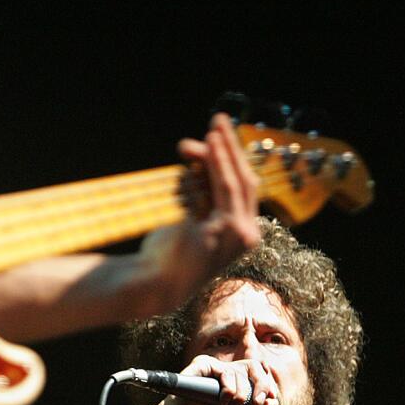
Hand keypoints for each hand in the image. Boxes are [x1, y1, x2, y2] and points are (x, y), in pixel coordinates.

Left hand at [135, 113, 260, 311]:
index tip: (222, 133)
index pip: (245, 188)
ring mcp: (236, 235)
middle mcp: (247, 236)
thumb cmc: (171, 252)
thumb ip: (199, 186)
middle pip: (244, 180)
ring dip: (222, 153)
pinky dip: (211, 168)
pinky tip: (202, 150)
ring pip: (233, 183)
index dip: (235, 158)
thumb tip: (192, 148)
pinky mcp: (220, 232)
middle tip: (219, 120)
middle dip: (232, 148)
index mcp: (246, 234)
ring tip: (211, 131)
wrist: (156, 283)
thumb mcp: (190, 215)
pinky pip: (217, 191)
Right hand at [161, 355, 278, 404]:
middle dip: (262, 387)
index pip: (260, 374)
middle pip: (256, 367)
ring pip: (242, 373)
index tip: (263, 404)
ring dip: (240, 398)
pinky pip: (226, 371)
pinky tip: (221, 403)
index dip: (267, 387)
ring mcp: (215, 366)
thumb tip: (274, 401)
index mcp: (236, 382)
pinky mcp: (204, 364)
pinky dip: (229, 390)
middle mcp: (226, 371)